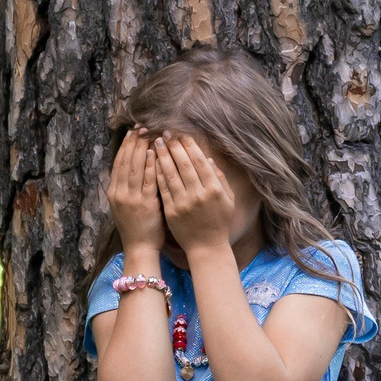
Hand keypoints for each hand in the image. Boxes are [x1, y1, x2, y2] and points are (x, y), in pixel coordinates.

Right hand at [106, 129, 166, 254]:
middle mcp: (119, 193)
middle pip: (125, 162)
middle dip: (132, 143)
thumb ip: (127, 187)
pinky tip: (155, 153)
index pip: (118, 163)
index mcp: (113, 192)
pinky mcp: (145, 204)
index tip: (131, 132)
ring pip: (135, 168)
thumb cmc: (136, 227)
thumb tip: (133, 166)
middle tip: (139, 127)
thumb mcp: (124, 205)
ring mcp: (131, 198)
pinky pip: (148, 180)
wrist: (139, 248)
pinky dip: (150, 165)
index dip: (124, 146)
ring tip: (147, 134)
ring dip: (141, 149)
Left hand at [154, 132, 253, 258]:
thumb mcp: (228, 200)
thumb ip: (220, 179)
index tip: (181, 134)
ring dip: (162, 156)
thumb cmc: (219, 222)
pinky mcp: (172, 211)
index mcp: (214, 190)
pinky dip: (157, 173)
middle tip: (165, 133)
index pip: (200, 161)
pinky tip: (152, 162)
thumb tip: (208, 159)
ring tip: (156, 142)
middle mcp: (199, 195)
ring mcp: (184, 203)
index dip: (190, 146)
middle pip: (184, 164)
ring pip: (171, 174)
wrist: (207, 247)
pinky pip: (163, 188)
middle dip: (174, 146)